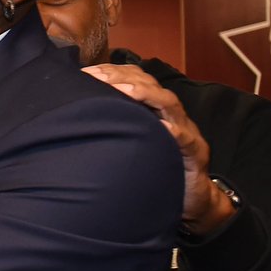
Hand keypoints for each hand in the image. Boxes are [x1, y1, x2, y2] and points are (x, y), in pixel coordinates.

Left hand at [83, 63, 234, 235]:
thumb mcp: (130, 145)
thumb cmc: (154, 169)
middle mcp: (169, 115)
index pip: (134, 80)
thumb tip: (76, 121)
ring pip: (169, 104)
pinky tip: (160, 128)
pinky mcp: (194, 153)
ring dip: (146, 94)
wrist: (192, 198)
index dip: (112, 72)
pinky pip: (185, 139)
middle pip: (149, 85)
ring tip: (124, 91)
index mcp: (152, 110)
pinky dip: (173, 131)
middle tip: (97, 76)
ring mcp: (185, 131)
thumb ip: (112, 129)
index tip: (86, 72)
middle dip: (122, 78)